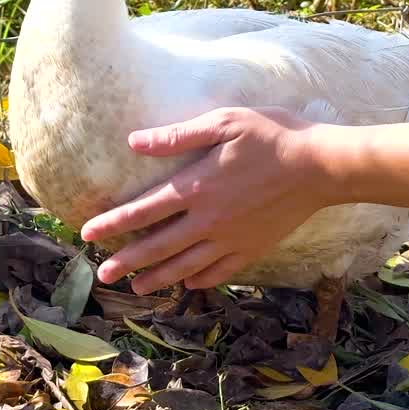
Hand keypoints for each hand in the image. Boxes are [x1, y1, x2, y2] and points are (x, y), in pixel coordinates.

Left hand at [80, 107, 341, 294]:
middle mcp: (209, 220)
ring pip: (185, 266)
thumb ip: (178, 136)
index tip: (87, 234)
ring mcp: (231, 238)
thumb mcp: (224, 121)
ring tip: (136, 288)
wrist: (321, 166)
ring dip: (157, 277)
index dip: (113, 223)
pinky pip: (220, 271)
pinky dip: (200, 280)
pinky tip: (188, 284)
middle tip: (103, 275)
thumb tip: (135, 141)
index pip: (143, 210)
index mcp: (197, 187)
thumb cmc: (273, 134)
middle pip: (158, 247)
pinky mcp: (253, 247)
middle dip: (127, 262)